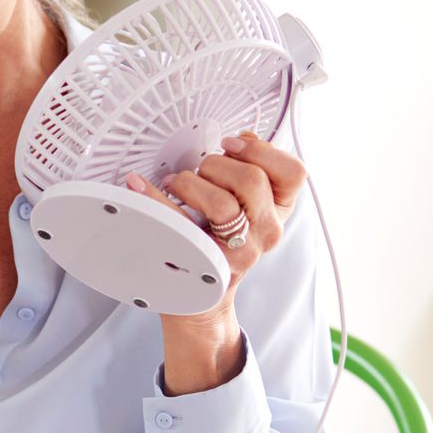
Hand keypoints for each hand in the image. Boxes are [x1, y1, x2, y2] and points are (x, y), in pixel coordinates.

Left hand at [122, 131, 307, 313]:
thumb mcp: (247, 204)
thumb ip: (252, 169)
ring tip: (177, 187)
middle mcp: (267, 232)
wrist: (203, 294)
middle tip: (199, 172)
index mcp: (279, 211)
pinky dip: (155, 199)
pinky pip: (182, 225)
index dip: (261, 151)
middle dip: (216, 164)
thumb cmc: (219, 239)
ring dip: (190, 183)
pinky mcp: (209, 265)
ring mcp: (241, 252)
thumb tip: (243, 139)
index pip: (293, 172)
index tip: (231, 145)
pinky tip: (139, 186)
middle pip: (252, 179)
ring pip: (222, 203)